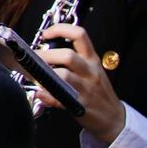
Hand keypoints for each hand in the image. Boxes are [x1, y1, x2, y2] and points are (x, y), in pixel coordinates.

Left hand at [33, 23, 126, 143]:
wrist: (114, 118)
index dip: (61, 29)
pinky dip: (47, 95)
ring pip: (64, 76)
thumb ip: (72, 59)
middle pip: (67, 56)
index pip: (80, 35)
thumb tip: (44, 51)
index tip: (46, 33)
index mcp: (92, 60)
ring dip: (44, 74)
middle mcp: (89, 72)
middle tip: (32, 58)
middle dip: (46, 55)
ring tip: (33, 74)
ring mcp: (85, 89)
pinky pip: (60, 98)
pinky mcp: (80, 106)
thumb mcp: (91, 70)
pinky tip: (40, 93)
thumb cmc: (99, 91)